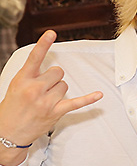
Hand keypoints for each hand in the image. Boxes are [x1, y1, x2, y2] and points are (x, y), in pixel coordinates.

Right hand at [0, 30, 101, 165]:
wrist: (8, 132)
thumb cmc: (13, 107)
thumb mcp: (16, 86)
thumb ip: (31, 74)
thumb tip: (50, 67)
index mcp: (23, 79)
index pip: (34, 58)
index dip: (43, 44)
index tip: (52, 33)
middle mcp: (34, 89)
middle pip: (58, 71)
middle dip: (53, 78)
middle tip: (42, 90)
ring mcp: (46, 101)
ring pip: (65, 85)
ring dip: (58, 91)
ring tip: (45, 100)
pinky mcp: (56, 111)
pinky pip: (76, 102)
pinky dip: (88, 99)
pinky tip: (99, 94)